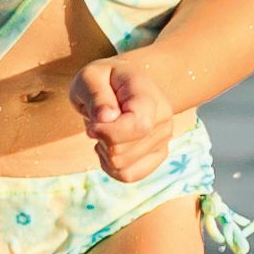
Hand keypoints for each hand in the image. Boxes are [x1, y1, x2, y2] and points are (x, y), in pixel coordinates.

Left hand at [70, 55, 176, 182]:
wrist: (122, 84)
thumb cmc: (103, 79)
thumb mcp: (90, 77)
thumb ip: (96, 94)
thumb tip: (106, 118)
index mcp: (149, 95)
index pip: (139, 126)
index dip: (110, 132)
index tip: (92, 125)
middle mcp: (163, 118)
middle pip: (124, 151)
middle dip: (101, 140)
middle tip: (98, 122)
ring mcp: (164, 138)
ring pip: (124, 166)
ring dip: (104, 152)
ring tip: (104, 132)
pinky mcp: (157, 155)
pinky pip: (129, 176)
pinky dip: (111, 167)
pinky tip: (108, 148)